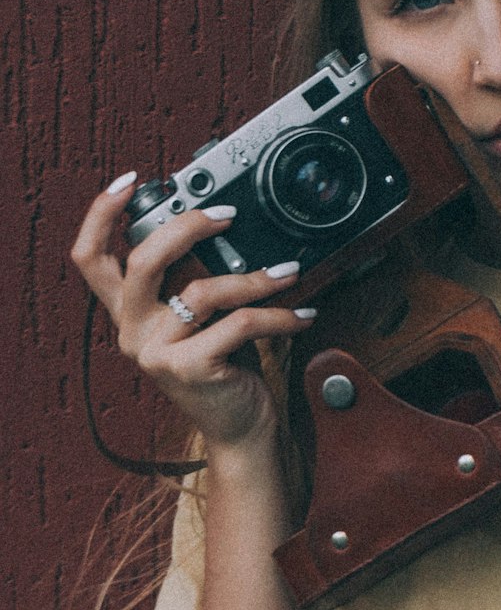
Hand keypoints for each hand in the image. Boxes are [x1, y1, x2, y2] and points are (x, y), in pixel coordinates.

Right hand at [71, 172, 316, 448]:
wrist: (238, 428)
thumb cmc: (224, 365)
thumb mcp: (201, 318)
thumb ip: (194, 278)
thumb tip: (225, 225)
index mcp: (128, 312)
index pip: (90, 259)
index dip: (100, 215)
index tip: (127, 181)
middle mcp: (132, 332)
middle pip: (141, 262)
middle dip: (186, 227)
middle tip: (227, 214)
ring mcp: (157, 353)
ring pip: (203, 292)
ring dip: (255, 278)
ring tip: (289, 274)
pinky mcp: (189, 370)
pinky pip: (240, 324)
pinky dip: (279, 315)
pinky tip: (301, 313)